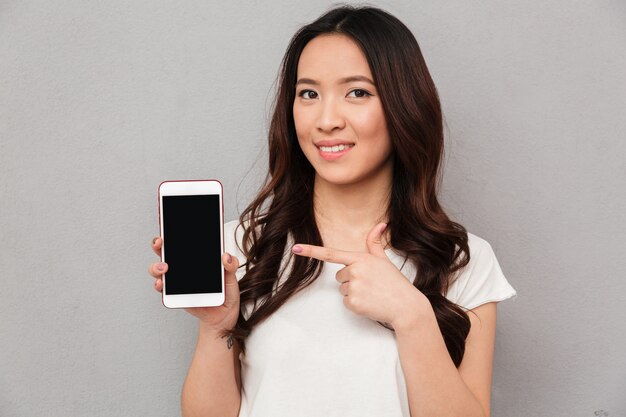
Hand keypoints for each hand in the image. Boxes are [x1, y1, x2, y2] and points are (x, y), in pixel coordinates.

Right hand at [148, 237, 240, 332]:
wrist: (223, 316)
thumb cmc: (227, 294)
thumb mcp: (232, 279)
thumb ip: (231, 267)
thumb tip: (225, 257)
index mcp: (198, 259)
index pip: (183, 242)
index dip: (174, 232)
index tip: (170, 225)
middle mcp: (184, 267)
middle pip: (166, 252)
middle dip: (159, 244)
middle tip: (160, 243)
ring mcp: (178, 280)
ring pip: (159, 269)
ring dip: (156, 266)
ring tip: (164, 267)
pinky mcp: (175, 294)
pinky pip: (163, 288)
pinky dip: (160, 285)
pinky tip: (162, 284)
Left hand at [292, 223, 428, 328]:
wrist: (406, 306)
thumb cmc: (395, 282)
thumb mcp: (384, 260)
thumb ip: (375, 243)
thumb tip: (381, 223)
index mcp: (361, 258)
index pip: (331, 254)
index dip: (311, 251)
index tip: (296, 249)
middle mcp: (355, 271)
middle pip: (339, 276)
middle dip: (351, 280)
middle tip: (369, 284)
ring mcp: (354, 287)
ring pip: (342, 289)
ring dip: (354, 292)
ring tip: (371, 294)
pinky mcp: (353, 303)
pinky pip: (346, 302)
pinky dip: (356, 305)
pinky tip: (369, 303)